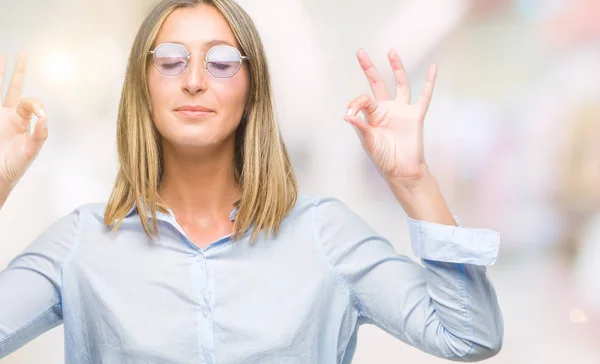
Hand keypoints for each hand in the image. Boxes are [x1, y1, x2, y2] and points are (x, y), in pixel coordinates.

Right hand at [0, 52, 47, 187]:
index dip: (35, 104)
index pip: (29, 103)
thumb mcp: (29, 152)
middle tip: (22, 53)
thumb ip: (39, 136)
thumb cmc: (13, 166)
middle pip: (12, 87)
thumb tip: (46, 118)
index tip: (39, 115)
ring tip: (1, 57)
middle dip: (16, 71)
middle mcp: (7, 115)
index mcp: (21, 121)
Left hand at [344, 49, 436, 187]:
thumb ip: (360, 127)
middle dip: (369, 68)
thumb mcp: (368, 143)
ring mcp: (401, 111)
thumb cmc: (384, 159)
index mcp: (372, 116)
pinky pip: (424, 96)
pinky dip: (429, 83)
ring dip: (395, 68)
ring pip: (399, 84)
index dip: (355, 103)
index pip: (363, 100)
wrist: (402, 171)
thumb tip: (347, 115)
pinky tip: (433, 68)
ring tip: (390, 52)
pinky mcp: (416, 115)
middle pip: (377, 83)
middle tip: (360, 53)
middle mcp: (386, 110)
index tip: (350, 113)